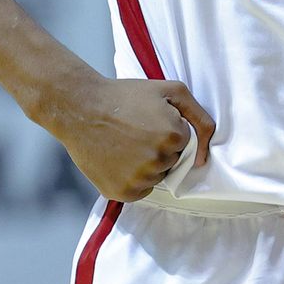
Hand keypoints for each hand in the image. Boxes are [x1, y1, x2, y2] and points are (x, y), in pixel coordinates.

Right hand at [34, 72, 214, 201]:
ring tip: (124, 144)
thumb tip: (203, 156)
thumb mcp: (171, 91)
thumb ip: (200, 117)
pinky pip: (141, 191)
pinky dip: (133, 179)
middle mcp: (158, 161)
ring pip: (157, 176)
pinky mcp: (121, 193)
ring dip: (147, 164)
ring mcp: (138, 179)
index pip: (185, 142)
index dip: (168, 129)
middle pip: (172, 161)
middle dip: (159, 147)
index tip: (147, 119)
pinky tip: (118, 159)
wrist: (80, 108)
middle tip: (134, 131)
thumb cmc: (126, 96)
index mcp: (174, 136)